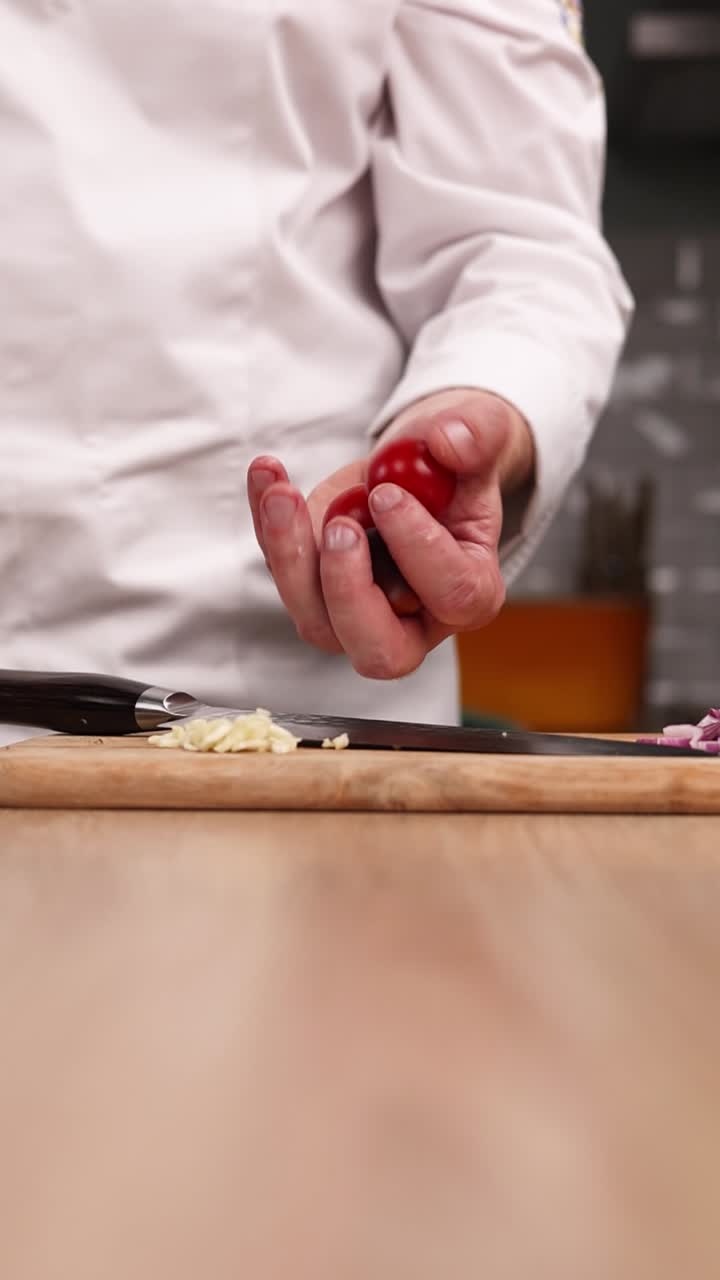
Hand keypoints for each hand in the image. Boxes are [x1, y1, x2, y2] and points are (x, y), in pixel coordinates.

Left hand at [246, 389, 534, 678]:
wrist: (416, 469)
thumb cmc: (454, 464)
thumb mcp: (481, 431)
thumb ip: (477, 433)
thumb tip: (450, 442)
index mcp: (471, 592)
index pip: (451, 594)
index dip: (417, 548)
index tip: (388, 496)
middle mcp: (414, 621)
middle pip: (379, 649)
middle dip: (349, 590)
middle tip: (339, 527)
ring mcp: (357, 613)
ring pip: (317, 620)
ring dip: (292, 558)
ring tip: (282, 494)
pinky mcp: (315, 590)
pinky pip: (283, 570)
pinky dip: (268, 525)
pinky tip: (267, 475)